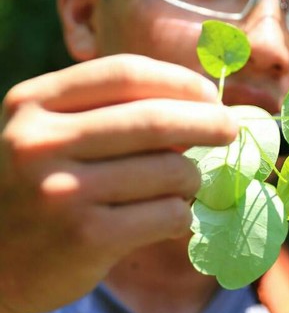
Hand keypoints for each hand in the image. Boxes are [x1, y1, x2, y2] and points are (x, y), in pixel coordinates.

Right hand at [0, 55, 237, 312]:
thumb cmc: (33, 192)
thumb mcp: (44, 137)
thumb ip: (103, 114)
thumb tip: (199, 101)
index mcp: (33, 104)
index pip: (125, 74)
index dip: (179, 81)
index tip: (209, 94)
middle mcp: (42, 143)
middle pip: (154, 120)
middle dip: (207, 123)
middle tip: (230, 131)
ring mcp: (63, 192)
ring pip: (169, 172)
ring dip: (193, 180)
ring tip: (186, 187)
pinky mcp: (86, 238)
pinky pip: (166, 215)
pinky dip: (182, 216)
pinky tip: (172, 219)